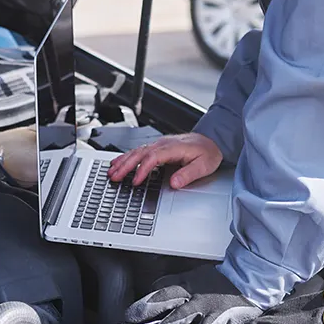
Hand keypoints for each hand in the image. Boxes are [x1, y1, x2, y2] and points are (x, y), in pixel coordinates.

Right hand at [108, 133, 222, 188]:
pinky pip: (139, 151)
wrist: (211, 140)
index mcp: (173, 148)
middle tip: (114, 176)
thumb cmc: (207, 152)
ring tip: (111, 171)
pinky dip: (127, 157)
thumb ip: (188, 174)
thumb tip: (174, 183)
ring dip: (123, 161)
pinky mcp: (158, 148)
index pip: (153, 158)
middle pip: (140, 154)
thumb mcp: (204, 165)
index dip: (143, 170)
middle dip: (125, 165)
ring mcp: (159, 145)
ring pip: (137, 152)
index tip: (135, 182)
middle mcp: (163, 144)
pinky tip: (119, 163)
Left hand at [124, 264, 262, 323]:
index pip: (161, 289)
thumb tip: (155, 289)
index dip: (145, 301)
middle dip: (147, 311)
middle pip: (165, 300)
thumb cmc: (222, 280)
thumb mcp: (195, 276)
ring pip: (179, 317)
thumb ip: (176, 284)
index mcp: (186, 282)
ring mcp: (204, 306)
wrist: (250, 277)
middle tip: (132, 322)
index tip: (130, 313)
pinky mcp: (218, 318)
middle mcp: (192, 293)